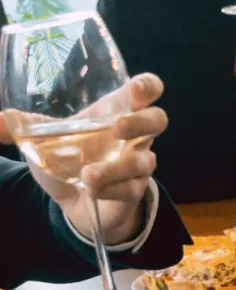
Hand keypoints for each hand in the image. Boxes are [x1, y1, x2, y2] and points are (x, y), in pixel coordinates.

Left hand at [34, 74, 166, 246]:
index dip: (148, 86)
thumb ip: (24, 128)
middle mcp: (135, 136)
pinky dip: (109, 188)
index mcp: (118, 112)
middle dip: (141, 122)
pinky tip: (91, 190)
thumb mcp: (45, 140)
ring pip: (142, 162)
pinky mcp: (133, 191)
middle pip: (158, 120)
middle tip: (116, 127)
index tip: (137, 89)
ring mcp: (138, 164)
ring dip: (116, 167)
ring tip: (89, 174)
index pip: (147, 91)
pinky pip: (129, 188)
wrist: (76, 202)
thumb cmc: (70, 158)